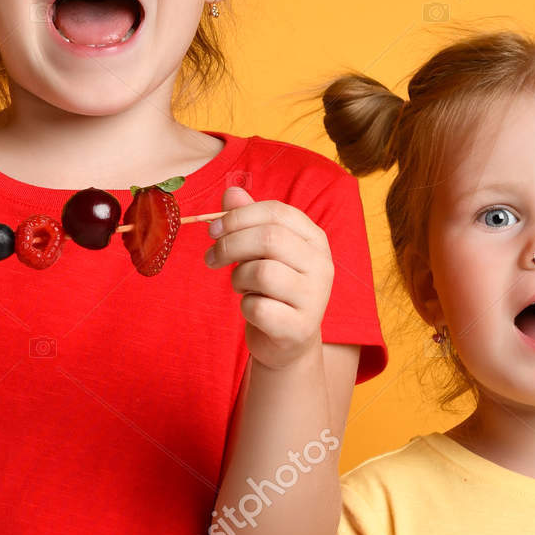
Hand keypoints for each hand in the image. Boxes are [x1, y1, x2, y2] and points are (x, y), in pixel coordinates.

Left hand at [205, 187, 333, 371]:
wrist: (287, 342)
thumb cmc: (272, 290)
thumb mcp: (261, 251)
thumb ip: (248, 220)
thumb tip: (231, 192)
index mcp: (315, 240)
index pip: (277, 212)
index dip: (238, 216)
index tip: (213, 229)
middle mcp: (322, 265)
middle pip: (269, 238)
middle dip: (230, 244)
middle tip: (212, 257)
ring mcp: (315, 298)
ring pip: (262, 272)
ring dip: (238, 278)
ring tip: (241, 286)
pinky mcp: (300, 328)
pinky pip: (258, 308)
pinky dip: (245, 306)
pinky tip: (252, 309)